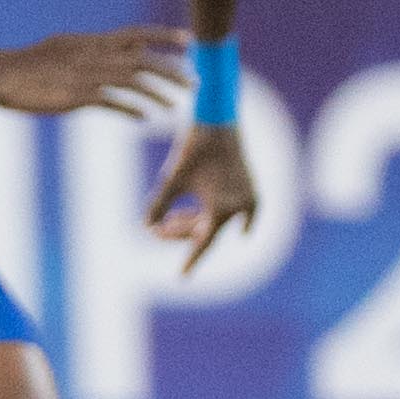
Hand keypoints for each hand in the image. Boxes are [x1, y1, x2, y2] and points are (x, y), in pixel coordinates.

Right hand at [0, 29, 193, 120]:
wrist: (1, 75)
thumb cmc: (29, 65)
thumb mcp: (63, 48)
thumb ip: (89, 51)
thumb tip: (106, 51)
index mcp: (93, 41)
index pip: (137, 33)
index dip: (165, 35)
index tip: (190, 40)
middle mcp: (95, 54)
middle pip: (144, 59)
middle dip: (173, 70)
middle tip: (195, 82)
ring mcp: (87, 75)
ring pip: (134, 81)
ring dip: (159, 93)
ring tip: (174, 105)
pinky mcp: (77, 95)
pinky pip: (112, 102)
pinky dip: (131, 109)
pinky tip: (144, 118)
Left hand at [148, 123, 261, 272]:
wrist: (218, 121)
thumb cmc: (192, 150)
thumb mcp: (171, 180)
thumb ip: (159, 206)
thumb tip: (147, 228)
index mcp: (220, 210)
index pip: (202, 244)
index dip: (190, 260)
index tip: (182, 277)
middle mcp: (239, 208)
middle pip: (206, 230)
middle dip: (181, 232)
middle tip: (159, 231)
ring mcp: (249, 198)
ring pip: (219, 220)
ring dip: (196, 222)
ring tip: (171, 220)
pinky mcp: (252, 188)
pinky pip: (242, 212)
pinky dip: (225, 217)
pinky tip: (230, 230)